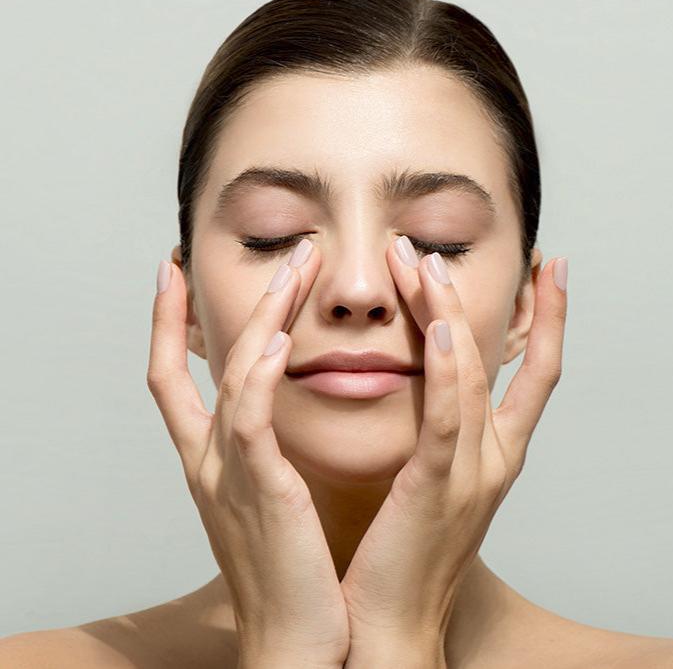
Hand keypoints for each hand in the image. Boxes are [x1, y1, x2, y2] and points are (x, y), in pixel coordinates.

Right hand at [146, 240, 349, 666]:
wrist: (297, 641)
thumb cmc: (290, 569)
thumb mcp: (267, 498)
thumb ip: (265, 453)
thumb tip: (282, 414)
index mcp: (210, 460)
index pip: (172, 378)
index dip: (166, 325)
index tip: (173, 274)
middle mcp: (207, 459)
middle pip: (205, 361)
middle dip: (235, 300)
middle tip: (278, 250)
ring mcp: (226, 473)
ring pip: (233, 376)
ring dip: (263, 317)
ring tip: (298, 267)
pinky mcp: (258, 490)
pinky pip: (249, 421)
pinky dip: (258, 377)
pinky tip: (281, 338)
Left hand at [340, 237, 567, 660]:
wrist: (389, 627)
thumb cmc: (403, 553)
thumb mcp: (432, 484)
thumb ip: (438, 438)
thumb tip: (425, 389)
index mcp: (494, 457)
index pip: (534, 374)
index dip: (549, 319)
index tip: (548, 269)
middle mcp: (494, 459)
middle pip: (500, 360)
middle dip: (475, 300)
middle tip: (440, 250)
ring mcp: (471, 473)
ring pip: (471, 376)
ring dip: (451, 313)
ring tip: (422, 262)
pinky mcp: (436, 488)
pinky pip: (448, 419)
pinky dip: (451, 371)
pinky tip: (444, 328)